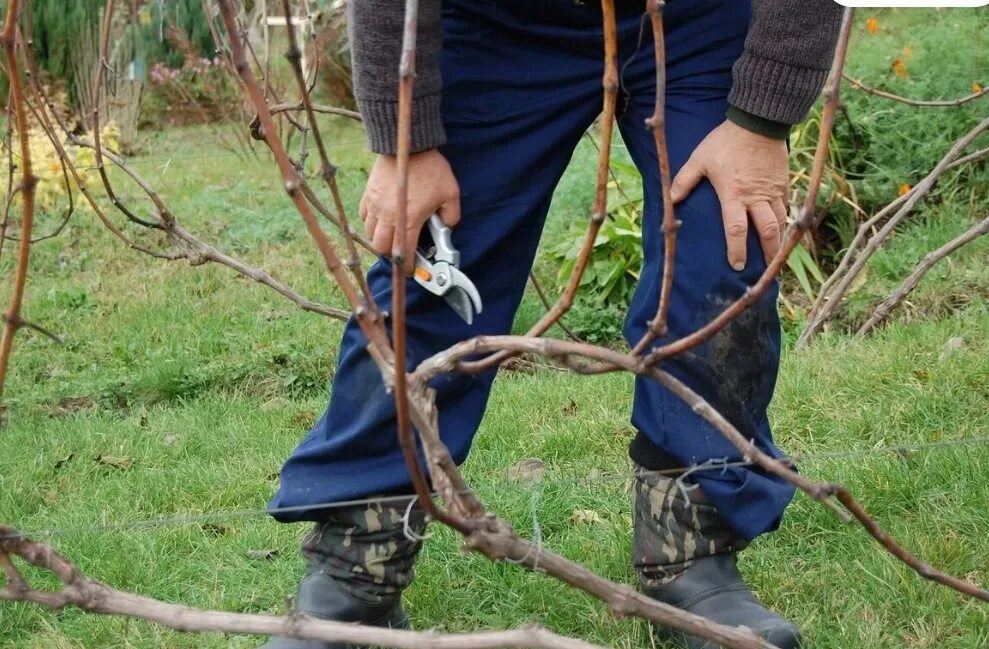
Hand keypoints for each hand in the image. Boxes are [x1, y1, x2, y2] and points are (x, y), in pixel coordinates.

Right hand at [359, 149, 460, 271]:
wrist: (407, 144)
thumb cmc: (430, 168)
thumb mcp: (451, 193)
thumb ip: (451, 216)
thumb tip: (447, 228)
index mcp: (409, 220)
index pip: (404, 254)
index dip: (408, 266)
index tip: (412, 269)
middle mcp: (389, 217)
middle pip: (382, 248)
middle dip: (392, 256)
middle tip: (402, 252)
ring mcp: (375, 206)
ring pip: (370, 235)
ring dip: (381, 240)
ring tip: (392, 237)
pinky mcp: (368, 195)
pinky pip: (364, 218)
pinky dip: (371, 225)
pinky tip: (381, 221)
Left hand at [670, 120, 788, 269]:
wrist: (758, 121)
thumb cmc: (725, 141)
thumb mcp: (700, 159)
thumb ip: (684, 180)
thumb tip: (670, 199)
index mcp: (734, 195)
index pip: (736, 230)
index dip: (736, 250)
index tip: (737, 266)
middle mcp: (756, 197)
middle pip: (767, 231)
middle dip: (767, 252)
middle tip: (766, 268)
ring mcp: (773, 190)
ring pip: (780, 221)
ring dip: (779, 239)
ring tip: (776, 254)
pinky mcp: (783, 182)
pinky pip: (786, 205)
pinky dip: (785, 219)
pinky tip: (783, 228)